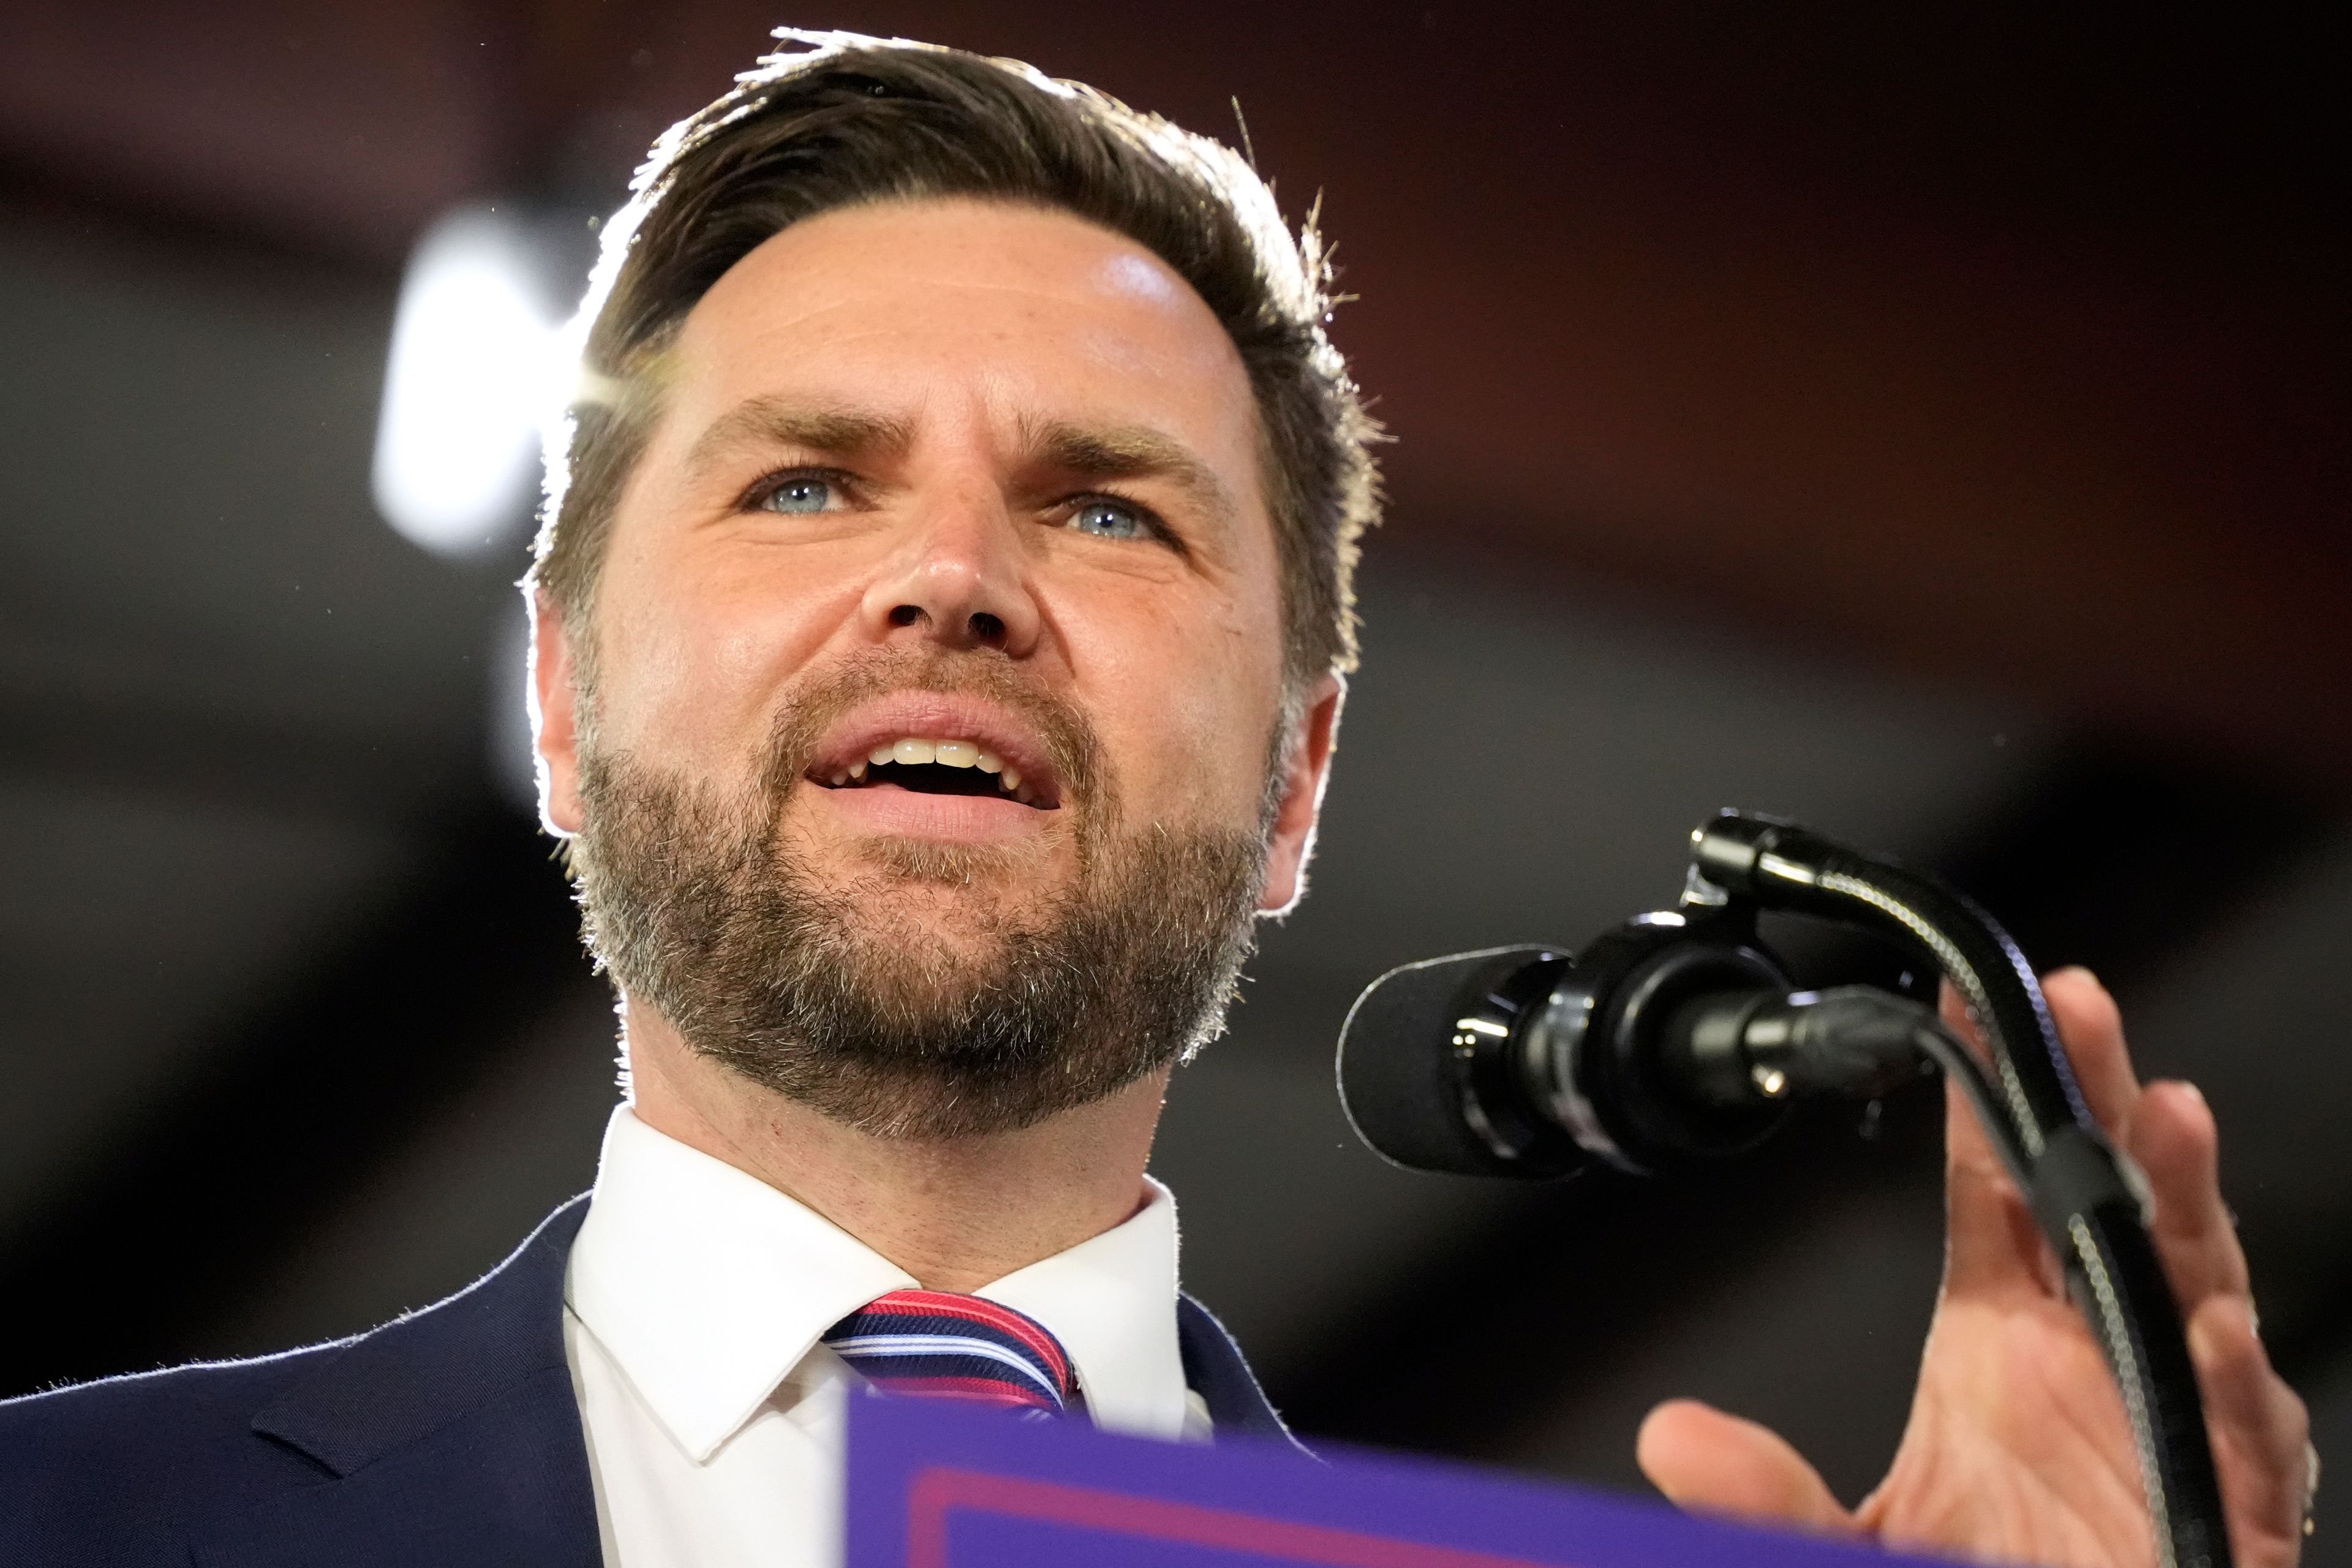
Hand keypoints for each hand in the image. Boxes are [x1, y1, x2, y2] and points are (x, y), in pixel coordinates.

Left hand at [1635, 968, 2313, 1566]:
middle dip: (2100, 1102)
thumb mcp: (1848, 1548)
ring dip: (2182, 1203)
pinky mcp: (2223, 1509)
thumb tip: (1673, 1435)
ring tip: (2165, 1117)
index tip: (1971, 1007)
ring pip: (2190, 1288)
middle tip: (2079, 1009)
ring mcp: (2164, 1424)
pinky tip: (2212, 1322)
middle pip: (2100, 1202)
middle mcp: (2087, 1362)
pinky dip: (2233, 1381)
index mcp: (2000, 1347)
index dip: (1988, 1099)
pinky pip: (2241, 1434)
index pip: (1994, 1191)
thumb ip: (1765, 1496)